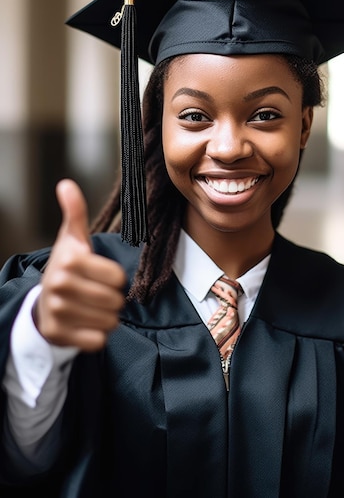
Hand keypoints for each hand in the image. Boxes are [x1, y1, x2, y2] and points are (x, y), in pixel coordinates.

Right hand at [35, 179, 126, 351]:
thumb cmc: (66, 268)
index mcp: (69, 259)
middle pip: (115, 301)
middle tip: (98, 294)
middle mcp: (60, 285)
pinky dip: (97, 335)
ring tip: (92, 308)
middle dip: (113, 299)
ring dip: (107, 317)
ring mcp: (57, 311)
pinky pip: (97, 340)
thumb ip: (74, 212)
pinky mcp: (58, 334)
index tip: (101, 276)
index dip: (115, 278)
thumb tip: (66, 184)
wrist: (42, 302)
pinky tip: (86, 325)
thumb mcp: (71, 238)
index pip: (118, 277)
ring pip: (109, 322)